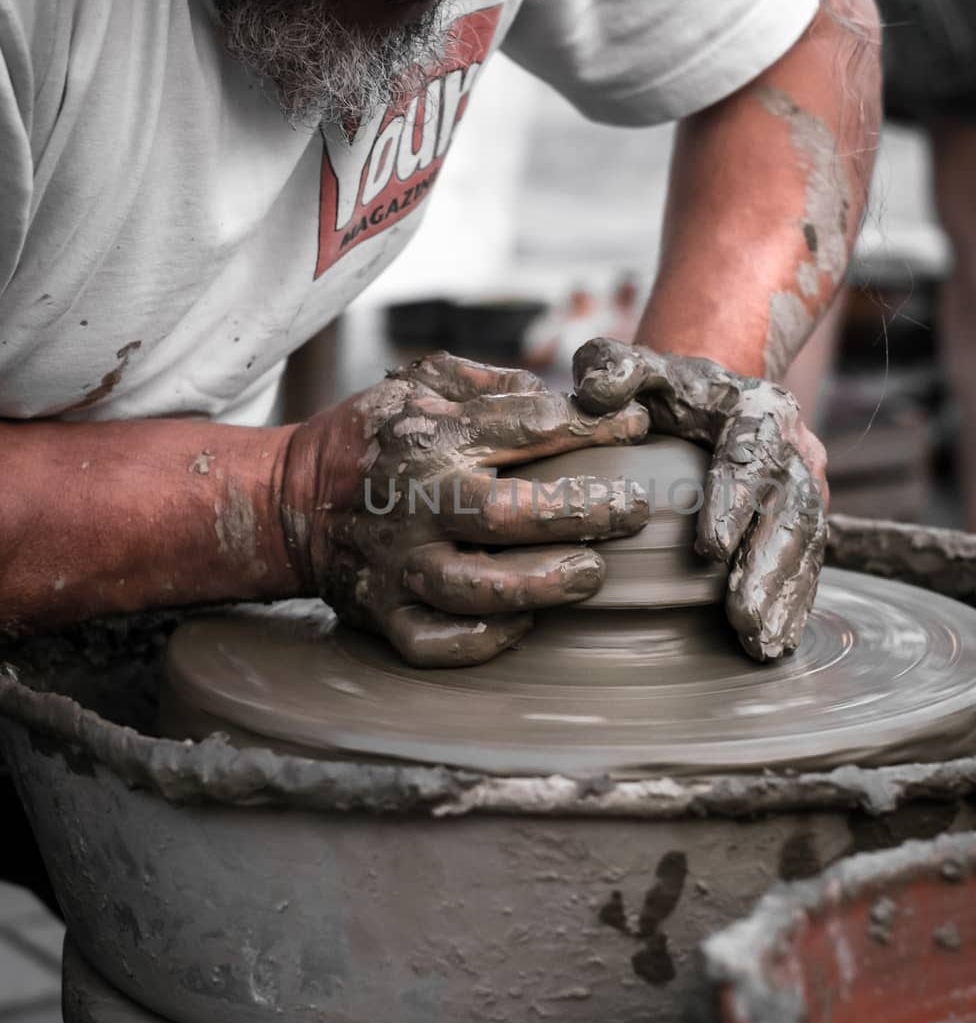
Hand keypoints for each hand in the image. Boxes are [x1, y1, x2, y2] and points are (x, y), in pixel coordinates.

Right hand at [280, 352, 649, 666]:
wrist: (290, 502)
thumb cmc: (376, 438)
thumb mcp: (421, 381)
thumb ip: (492, 383)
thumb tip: (566, 397)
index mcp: (432, 435)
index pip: (528, 427)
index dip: (594, 428)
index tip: (638, 432)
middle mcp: (417, 502)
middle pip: (509, 514)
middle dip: (582, 513)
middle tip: (633, 510)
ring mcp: (400, 564)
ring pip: (476, 589)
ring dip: (543, 584)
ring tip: (592, 574)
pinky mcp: (384, 613)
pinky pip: (435, 642)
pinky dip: (482, 640)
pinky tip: (524, 622)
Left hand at [573, 340, 826, 661]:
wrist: (713, 399)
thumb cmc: (667, 391)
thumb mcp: (638, 370)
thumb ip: (613, 369)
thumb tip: (597, 394)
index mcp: (757, 409)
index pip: (751, 453)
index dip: (736, 502)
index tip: (709, 551)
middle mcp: (794, 449)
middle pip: (791, 509)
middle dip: (766, 567)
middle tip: (740, 617)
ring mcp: (806, 488)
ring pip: (807, 544)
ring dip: (784, 596)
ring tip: (758, 644)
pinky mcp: (807, 522)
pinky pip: (810, 566)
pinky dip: (795, 606)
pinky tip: (776, 645)